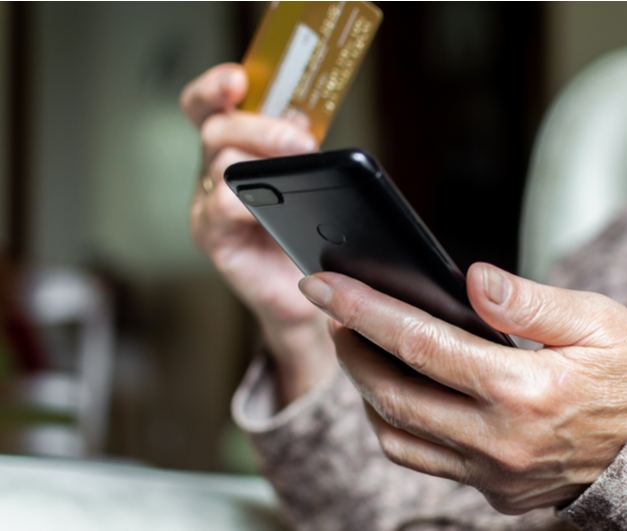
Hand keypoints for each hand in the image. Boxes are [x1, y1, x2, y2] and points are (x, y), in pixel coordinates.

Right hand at [181, 63, 335, 403]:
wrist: (308, 296)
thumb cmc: (308, 235)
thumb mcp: (307, 182)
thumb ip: (297, 150)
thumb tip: (303, 120)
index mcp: (235, 151)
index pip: (210, 107)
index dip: (215, 87)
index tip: (237, 78)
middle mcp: (214, 173)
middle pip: (216, 128)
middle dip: (260, 126)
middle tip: (300, 140)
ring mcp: (208, 205)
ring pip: (220, 163)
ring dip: (261, 157)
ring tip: (299, 163)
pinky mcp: (212, 238)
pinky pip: (220, 208)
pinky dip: (244, 201)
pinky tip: (267, 205)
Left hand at [297, 263, 626, 513]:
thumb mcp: (596, 321)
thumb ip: (528, 301)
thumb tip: (472, 279)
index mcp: (523, 391)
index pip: (419, 343)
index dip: (363, 309)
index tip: (323, 285)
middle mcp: (499, 440)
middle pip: (392, 393)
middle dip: (349, 348)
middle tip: (333, 311)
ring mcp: (493, 473)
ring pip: (398, 436)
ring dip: (365, 390)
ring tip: (360, 348)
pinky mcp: (495, 491)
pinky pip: (425, 461)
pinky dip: (397, 425)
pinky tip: (398, 392)